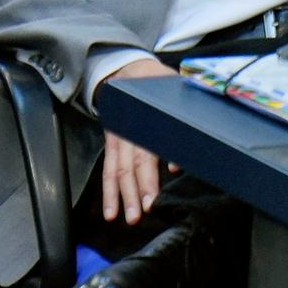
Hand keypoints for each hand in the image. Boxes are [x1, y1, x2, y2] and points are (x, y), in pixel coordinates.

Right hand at [96, 57, 179, 223]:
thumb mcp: (172, 98)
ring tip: (121, 217)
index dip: (150, 177)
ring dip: (119, 194)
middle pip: (130, 164)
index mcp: (145, 120)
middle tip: (139, 214)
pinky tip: (110, 210)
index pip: (147, 152)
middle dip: (134, 191)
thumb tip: (177, 166)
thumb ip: (178, 128)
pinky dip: (108, 189)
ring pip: (116, 169)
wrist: (130, 70)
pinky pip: (108, 168)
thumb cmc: (157, 87)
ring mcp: (118, 137)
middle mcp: (128, 131)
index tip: (154, 198)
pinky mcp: (112, 142)